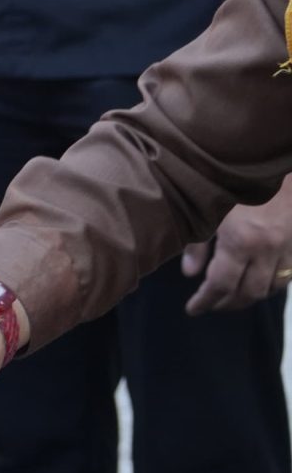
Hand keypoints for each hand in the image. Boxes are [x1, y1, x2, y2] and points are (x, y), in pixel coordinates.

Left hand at [182, 179, 291, 313]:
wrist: (272, 163)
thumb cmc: (231, 183)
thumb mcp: (207, 211)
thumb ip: (198, 245)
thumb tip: (189, 274)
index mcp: (239, 242)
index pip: (220, 285)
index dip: (206, 301)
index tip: (193, 309)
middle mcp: (266, 250)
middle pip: (248, 293)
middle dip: (228, 304)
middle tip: (212, 305)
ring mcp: (287, 248)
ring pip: (271, 287)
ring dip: (251, 296)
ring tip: (232, 296)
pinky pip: (288, 275)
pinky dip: (271, 284)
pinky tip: (257, 282)